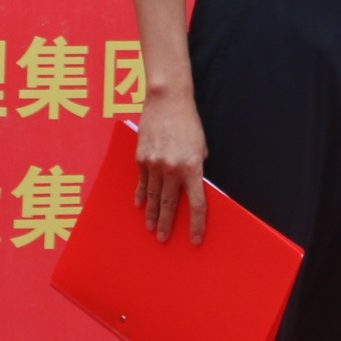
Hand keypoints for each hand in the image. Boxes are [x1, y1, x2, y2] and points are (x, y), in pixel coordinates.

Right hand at [135, 92, 207, 245]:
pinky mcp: (140, 159)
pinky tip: (139, 206)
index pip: (196, 203)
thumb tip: (191, 183)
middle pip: (169, 205)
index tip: (195, 239)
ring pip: (151, 197)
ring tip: (150, 228)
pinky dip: (140, 195)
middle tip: (163, 239)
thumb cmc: (189, 122)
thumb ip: (197, 166)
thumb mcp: (201, 145)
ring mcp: (154, 165)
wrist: (167, 101)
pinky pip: (141, 182)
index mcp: (192, 167)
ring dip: (151, 214)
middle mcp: (172, 169)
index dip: (196, 224)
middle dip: (166, 224)